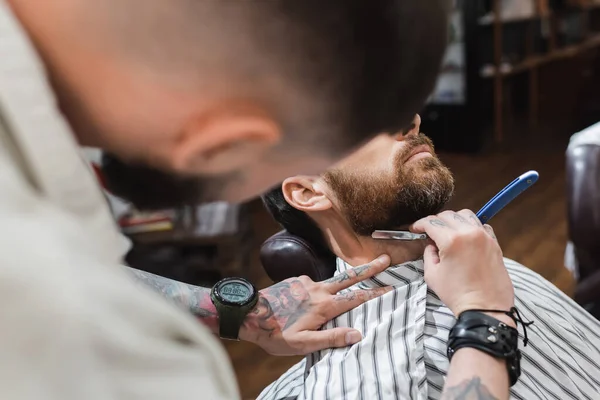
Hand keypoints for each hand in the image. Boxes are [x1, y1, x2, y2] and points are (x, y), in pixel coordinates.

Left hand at [239, 255, 391, 354]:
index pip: (356, 298)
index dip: (375, 293)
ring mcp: (306, 283)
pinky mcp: (295, 281)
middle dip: (369, 269)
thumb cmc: (275, 333)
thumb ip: (332, 338)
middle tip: (385, 258)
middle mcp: (318, 290)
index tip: (392, 287)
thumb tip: (358, 333)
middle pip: (349, 278)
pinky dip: (322, 288)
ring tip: (353, 280)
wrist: (248, 314)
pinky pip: (314, 284)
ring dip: (346, 278)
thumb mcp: (303, 344)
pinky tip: (316, 298)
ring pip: (332, 280)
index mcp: (323, 306)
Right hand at [411, 210, 513, 319]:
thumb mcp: (432, 275)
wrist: (485, 309)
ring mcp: (484, 237)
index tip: (416, 228)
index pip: (431, 222)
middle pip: (448, 215)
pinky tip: (466, 239)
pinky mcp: (495, 244)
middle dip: (436, 221)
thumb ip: (428, 254)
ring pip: (466, 215)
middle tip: (430, 231)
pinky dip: (472, 227)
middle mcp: (469, 234)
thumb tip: (431, 245)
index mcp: (451, 240)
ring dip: (454, 220)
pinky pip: (482, 226)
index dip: (420, 224)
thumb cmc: (458, 295)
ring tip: (449, 232)